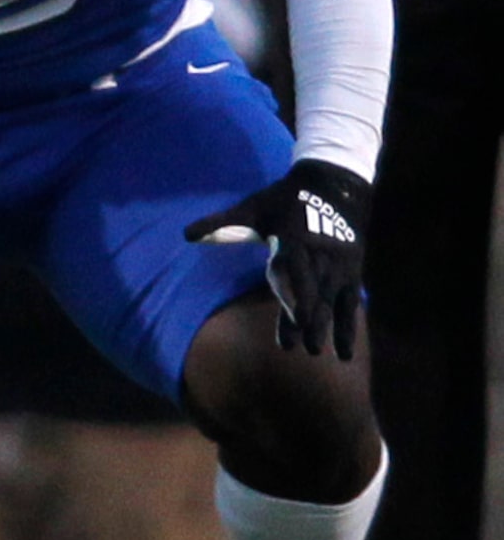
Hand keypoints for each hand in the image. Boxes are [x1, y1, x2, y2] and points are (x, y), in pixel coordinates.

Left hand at [184, 159, 370, 359]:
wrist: (335, 185)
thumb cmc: (285, 199)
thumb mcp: (253, 207)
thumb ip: (222, 223)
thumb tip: (187, 234)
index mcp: (295, 238)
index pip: (295, 269)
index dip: (296, 293)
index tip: (295, 317)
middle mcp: (322, 254)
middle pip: (315, 291)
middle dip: (311, 319)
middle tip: (305, 348)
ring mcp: (340, 264)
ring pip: (334, 300)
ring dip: (331, 328)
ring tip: (324, 354)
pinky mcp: (352, 271)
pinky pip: (350, 302)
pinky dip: (348, 325)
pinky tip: (345, 351)